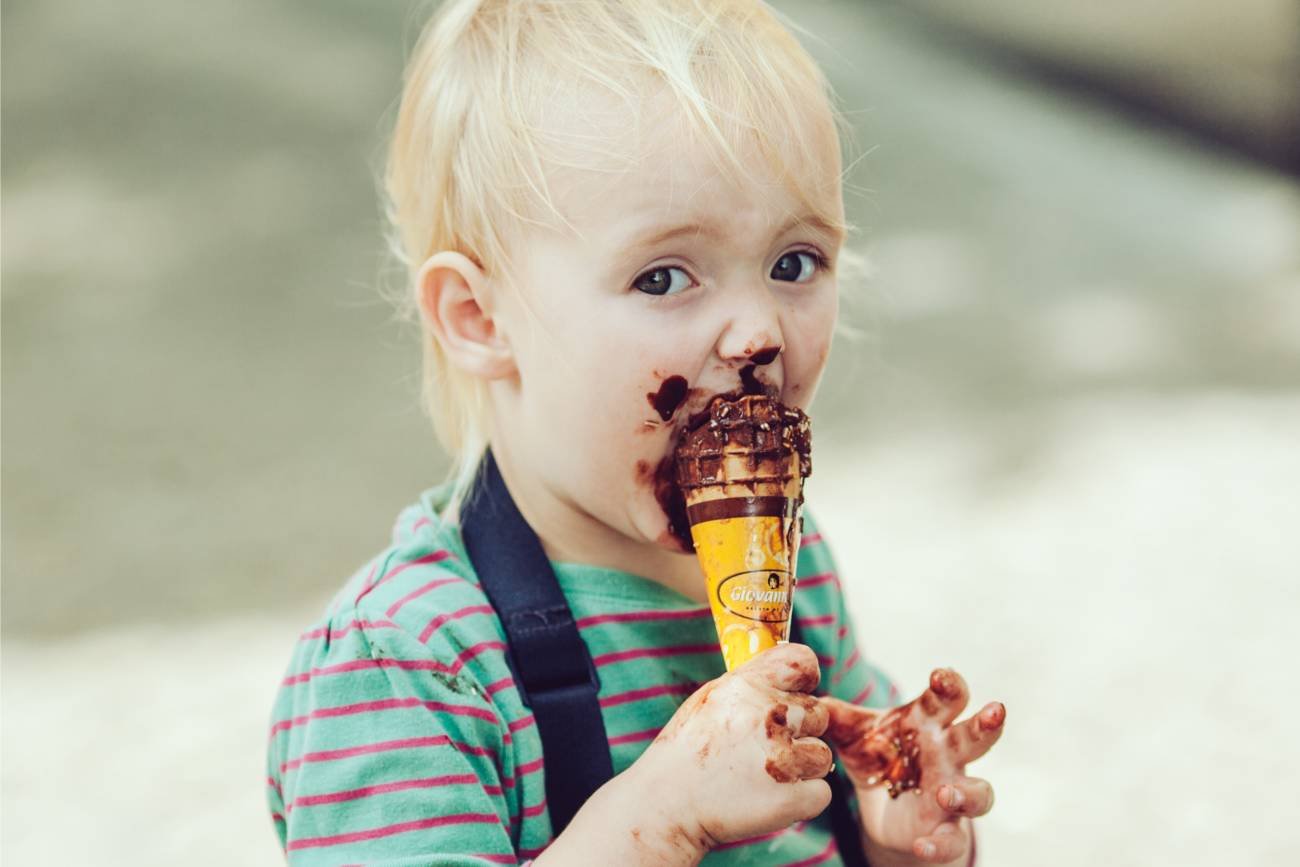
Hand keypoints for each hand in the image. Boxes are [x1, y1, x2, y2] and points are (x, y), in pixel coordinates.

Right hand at [627, 643, 834, 858]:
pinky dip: (802, 799)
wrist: (665, 806)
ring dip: (801, 768)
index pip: (802, 662)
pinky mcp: (791, 798)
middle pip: (818, 714)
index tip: (795, 694)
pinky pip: (821, 792)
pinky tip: (768, 798)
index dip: (805, 679)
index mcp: (746, 686)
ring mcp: (781, 759)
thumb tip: (789, 673)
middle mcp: (767, 716)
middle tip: (763, 749)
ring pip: (821, 755)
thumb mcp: (711, 700)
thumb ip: (751, 683)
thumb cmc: (687, 751)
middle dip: (799, 731)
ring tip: (762, 776)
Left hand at [820, 669, 1004, 864]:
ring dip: (969, 792)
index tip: (940, 676)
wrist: (884, 808)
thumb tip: (811, 700)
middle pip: (976, 737)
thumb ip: (836, 717)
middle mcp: (948, 756)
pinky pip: (953, 840)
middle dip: (988, 724)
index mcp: (928, 724)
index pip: (947, 699)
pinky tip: (922, 845)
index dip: (949, 685)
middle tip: (996, 710)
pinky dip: (940, 845)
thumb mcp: (854, 735)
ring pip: (980, 793)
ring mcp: (952, 793)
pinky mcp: (946, 830)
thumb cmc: (880, 756)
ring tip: (946, 792)